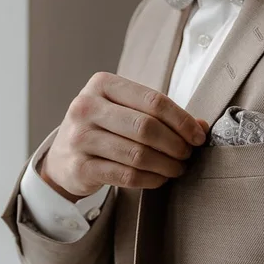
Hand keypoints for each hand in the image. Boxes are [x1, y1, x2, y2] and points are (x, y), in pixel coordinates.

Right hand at [39, 72, 209, 200]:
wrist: (63, 156)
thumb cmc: (103, 127)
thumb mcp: (125, 110)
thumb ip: (159, 114)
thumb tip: (200, 126)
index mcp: (102, 84)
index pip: (153, 100)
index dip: (182, 120)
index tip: (198, 136)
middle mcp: (86, 107)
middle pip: (146, 127)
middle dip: (175, 144)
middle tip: (187, 155)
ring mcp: (80, 137)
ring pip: (137, 154)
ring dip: (166, 165)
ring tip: (177, 168)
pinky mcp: (80, 166)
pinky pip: (126, 175)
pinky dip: (151, 179)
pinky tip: (160, 178)